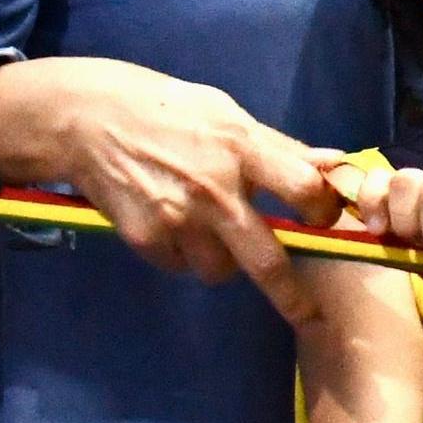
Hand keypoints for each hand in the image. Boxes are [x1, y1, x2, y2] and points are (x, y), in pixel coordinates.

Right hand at [0, 56, 344, 318]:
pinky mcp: (145, 238)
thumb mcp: (226, 113)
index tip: (324, 221)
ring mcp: (177, 219)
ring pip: (219, 270)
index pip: (303, 188)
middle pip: (266, 261)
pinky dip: (183, 254)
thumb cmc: (167, 109)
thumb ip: (278, 146)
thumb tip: (335, 164)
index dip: (322, 210)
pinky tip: (171, 223)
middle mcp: (214, 190)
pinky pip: (180, 266)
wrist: (88, 119)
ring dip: (224, 260)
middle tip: (309, 313)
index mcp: (242, 148)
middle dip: (291, 295)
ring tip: (208, 229)